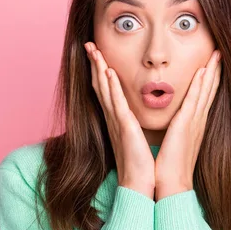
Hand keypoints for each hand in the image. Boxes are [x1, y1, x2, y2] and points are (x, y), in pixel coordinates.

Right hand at [85, 42, 154, 198]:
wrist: (140, 184)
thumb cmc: (141, 163)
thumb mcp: (136, 137)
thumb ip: (134, 123)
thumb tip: (136, 115)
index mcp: (118, 119)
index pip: (107, 90)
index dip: (101, 70)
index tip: (98, 53)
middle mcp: (113, 118)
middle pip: (101, 85)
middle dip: (95, 64)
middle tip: (89, 44)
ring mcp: (117, 122)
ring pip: (104, 90)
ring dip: (99, 68)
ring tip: (94, 50)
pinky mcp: (124, 128)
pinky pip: (115, 104)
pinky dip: (110, 87)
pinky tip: (107, 73)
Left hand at [154, 49, 221, 200]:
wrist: (172, 186)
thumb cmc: (170, 168)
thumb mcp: (174, 143)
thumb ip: (176, 131)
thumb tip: (174, 124)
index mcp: (195, 125)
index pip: (204, 97)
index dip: (210, 79)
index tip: (212, 64)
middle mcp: (198, 121)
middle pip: (210, 90)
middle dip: (215, 70)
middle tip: (220, 52)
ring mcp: (195, 122)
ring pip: (206, 90)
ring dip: (211, 71)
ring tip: (217, 54)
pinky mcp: (187, 125)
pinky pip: (195, 100)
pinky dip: (200, 85)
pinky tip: (204, 70)